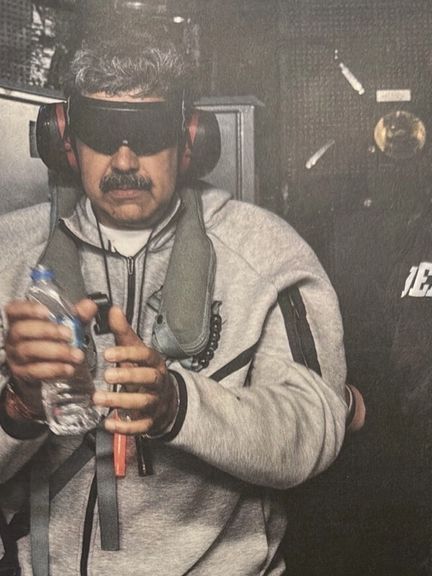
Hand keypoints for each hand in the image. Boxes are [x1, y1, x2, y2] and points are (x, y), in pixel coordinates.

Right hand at [4, 298, 96, 416]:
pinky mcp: (21, 372)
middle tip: (68, 335)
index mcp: (20, 319)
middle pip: (22, 330)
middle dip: (47, 331)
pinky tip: (68, 368)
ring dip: (55, 352)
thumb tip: (89, 305)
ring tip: (76, 355)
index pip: (15, 309)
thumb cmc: (51, 338)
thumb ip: (77, 314)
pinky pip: (34, 371)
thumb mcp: (65, 324)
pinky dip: (53, 369)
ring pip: (29, 351)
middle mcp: (14, 336)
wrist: (42, 365)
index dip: (28, 309)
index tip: (47, 312)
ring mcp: (15, 355)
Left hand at [94, 306, 177, 435]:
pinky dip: (125, 427)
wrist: (166, 399)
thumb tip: (113, 309)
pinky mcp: (151, 421)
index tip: (108, 354)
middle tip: (106, 375)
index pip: (146, 356)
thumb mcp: (135, 350)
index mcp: (155, 362)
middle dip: (128, 377)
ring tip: (98, 399)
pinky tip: (108, 423)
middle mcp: (158, 381)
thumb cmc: (144, 370)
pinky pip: (141, 426)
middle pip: (149, 378)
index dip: (129, 354)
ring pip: (143, 402)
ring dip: (120, 401)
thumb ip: (123, 333)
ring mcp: (156, 402)